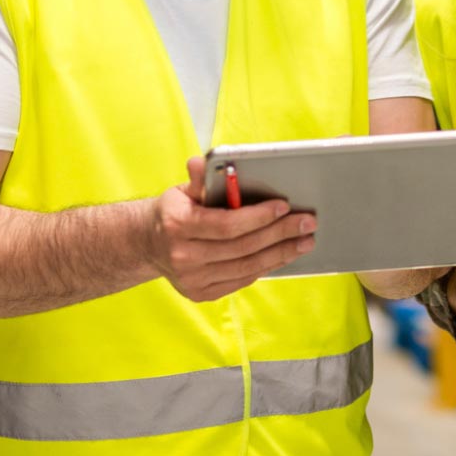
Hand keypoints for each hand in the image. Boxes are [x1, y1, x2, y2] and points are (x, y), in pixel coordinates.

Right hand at [145, 157, 317, 302]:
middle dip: (280, 234)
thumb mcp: (181, 191)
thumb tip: (199, 162)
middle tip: (307, 223)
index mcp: (177, 225)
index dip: (259, 217)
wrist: (148, 244)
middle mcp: (183, 256)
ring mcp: (192, 279)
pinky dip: (264, 266)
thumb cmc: (173, 212)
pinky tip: (281, 254)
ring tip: (304, 241)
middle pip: (243, 247)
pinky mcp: (201, 293)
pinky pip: (241, 280)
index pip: (227, 224)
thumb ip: (199, 180)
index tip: (284, 206)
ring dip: (280, 253)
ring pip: (247, 267)